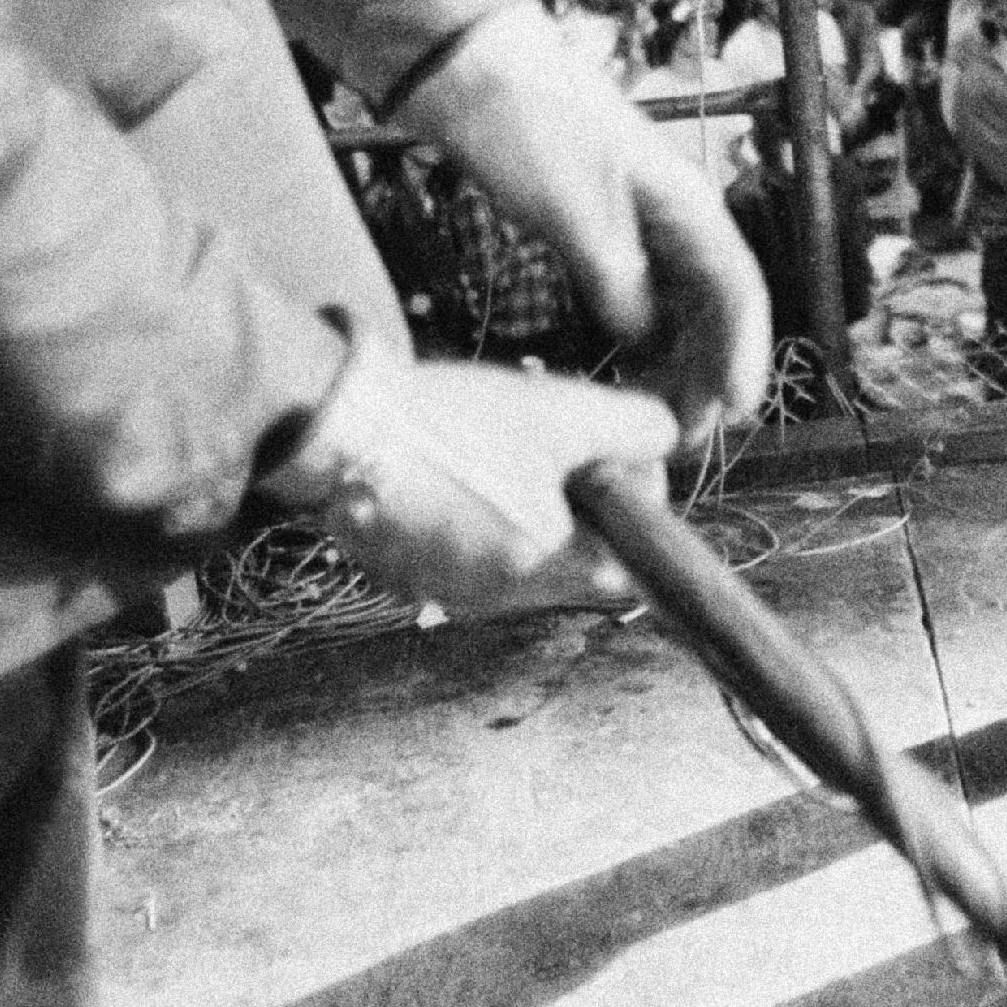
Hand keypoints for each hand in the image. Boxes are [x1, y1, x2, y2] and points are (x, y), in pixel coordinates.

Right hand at [266, 351, 679, 615]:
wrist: (339, 432)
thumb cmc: (458, 422)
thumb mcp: (568, 410)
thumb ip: (641, 429)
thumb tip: (666, 442)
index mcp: (544, 566)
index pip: (629, 567)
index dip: (634, 510)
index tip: (610, 457)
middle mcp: (496, 596)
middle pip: (575, 561)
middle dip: (581, 505)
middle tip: (554, 446)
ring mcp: (446, 591)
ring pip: (522, 556)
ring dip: (530, 510)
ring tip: (500, 449)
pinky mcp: (406, 576)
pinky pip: (468, 554)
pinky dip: (479, 518)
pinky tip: (458, 468)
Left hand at [405, 1, 774, 438]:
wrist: (473, 72)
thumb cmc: (528, 125)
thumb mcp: (571, 205)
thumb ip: (613, 275)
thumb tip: (642, 339)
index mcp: (685, 201)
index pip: (738, 287)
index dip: (745, 352)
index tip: (740, 408)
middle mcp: (675, 215)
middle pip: (715, 306)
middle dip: (712, 372)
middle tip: (690, 436)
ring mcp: (639, 224)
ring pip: (679, 308)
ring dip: (678, 363)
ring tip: (659, 418)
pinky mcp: (600, 233)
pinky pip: (637, 300)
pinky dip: (639, 343)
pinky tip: (623, 375)